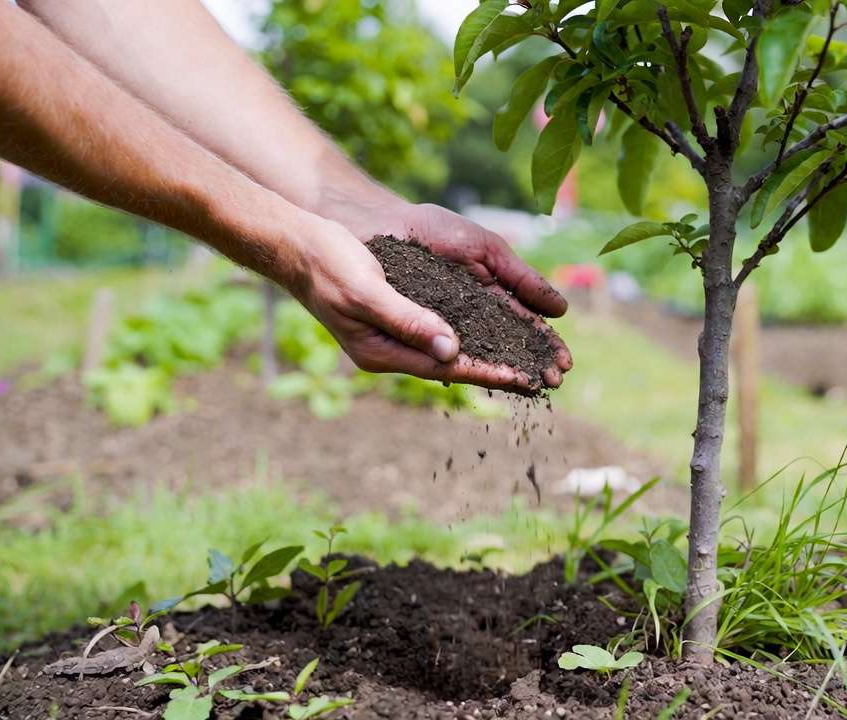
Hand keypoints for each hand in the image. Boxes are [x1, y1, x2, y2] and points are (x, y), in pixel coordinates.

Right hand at [289, 214, 570, 392]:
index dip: (488, 373)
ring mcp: (396, 335)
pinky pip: (447, 330)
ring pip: (457, 349)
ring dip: (496, 353)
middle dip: (503, 371)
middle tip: (548, 380)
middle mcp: (392, 350)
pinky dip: (477, 332)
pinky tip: (502, 332)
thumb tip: (451, 350)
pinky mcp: (401, 315)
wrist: (298, 243)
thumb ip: (408, 321)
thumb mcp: (367, 291)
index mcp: (381, 352)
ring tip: (536, 362)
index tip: (525, 379)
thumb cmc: (328, 263)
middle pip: (458, 365)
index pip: (446, 368)